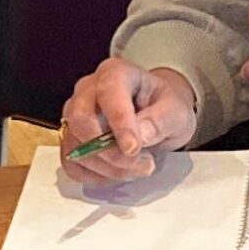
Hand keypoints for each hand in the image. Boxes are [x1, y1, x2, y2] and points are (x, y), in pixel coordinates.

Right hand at [58, 58, 198, 184]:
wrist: (158, 115)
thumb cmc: (164, 107)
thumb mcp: (176, 111)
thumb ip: (160, 120)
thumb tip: (140, 135)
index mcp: (114, 73)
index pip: (108, 94)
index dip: (119, 123)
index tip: (134, 148)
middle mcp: (88, 90)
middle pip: (81, 120)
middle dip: (110, 151)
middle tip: (141, 164)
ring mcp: (75, 114)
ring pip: (75, 145)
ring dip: (107, 167)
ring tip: (137, 167)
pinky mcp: (72, 138)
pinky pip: (71, 163)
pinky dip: (94, 176)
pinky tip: (118, 172)